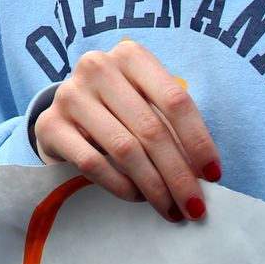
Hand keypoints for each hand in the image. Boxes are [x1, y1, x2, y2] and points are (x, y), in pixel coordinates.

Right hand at [32, 39, 220, 223]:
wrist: (65, 115)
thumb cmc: (119, 110)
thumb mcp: (146, 104)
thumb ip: (172, 128)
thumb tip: (204, 175)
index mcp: (130, 56)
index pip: (175, 100)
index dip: (198, 141)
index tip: (214, 175)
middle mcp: (97, 67)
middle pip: (151, 128)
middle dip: (178, 173)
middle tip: (194, 206)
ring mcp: (70, 94)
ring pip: (124, 148)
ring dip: (153, 185)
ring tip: (169, 207)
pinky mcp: (50, 124)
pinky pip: (93, 163)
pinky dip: (121, 186)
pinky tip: (136, 197)